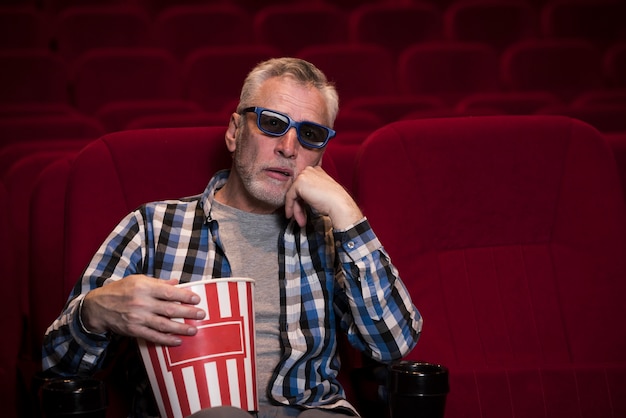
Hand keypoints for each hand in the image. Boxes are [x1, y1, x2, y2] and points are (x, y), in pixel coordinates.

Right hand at [81, 275, 205, 345]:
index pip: (169, 292)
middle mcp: (141, 302)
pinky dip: (166, 339)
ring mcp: (138, 318)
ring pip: (163, 325)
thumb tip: (176, 283)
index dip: (184, 296)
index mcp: (144, 287)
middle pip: (169, 309)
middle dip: (188, 312)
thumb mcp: (138, 280)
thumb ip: (158, 282)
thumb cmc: (120, 290)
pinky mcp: (134, 330)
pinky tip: (177, 340)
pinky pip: (153, 336)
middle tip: (201, 314)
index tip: (196, 299)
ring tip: (194, 330)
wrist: (98, 307)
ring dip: (180, 328)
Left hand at [284, 166, 362, 228]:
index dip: (302, 199)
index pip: (303, 185)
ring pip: (293, 194)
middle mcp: (309, 170)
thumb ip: (310, 192)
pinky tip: (291, 214)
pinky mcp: (299, 183)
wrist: (338, 203)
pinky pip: (289, 196)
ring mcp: (304, 175)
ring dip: (296, 209)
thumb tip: (299, 200)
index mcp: (316, 171)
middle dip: (298, 205)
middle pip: (297, 189)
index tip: (302, 209)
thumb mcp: (320, 192)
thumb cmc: (333, 201)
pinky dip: (290, 207)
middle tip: (301, 217)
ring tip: (300, 220)